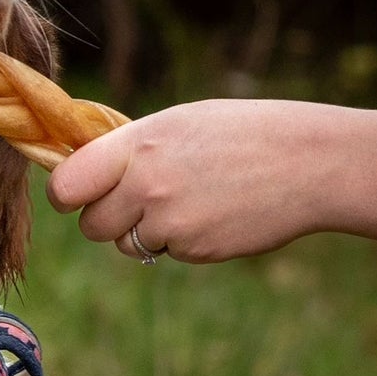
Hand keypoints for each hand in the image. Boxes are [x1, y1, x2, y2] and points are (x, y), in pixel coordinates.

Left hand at [46, 99, 329, 262]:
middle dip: (109, 219)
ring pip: (128, 244)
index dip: (65, 194)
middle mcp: (146, 184)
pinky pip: (165, 252)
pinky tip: (215, 213)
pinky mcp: (192, 249)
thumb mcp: (182, 123)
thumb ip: (130, 148)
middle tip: (141, 200)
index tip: (72, 196)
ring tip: (191, 200)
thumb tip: (83, 168)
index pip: (67, 183)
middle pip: (92, 225)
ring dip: (146, 231)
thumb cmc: (246, 133)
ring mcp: (169, 221)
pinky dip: (182, 240)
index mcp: (138, 143)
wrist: (311, 163)